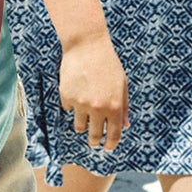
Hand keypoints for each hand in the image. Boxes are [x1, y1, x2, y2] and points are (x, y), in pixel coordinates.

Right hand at [59, 33, 128, 150]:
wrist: (87, 44)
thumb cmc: (108, 62)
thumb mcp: (122, 83)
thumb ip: (124, 106)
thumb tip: (125, 126)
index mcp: (114, 106)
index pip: (113, 135)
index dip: (110, 144)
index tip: (106, 147)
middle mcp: (97, 107)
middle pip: (94, 136)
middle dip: (94, 140)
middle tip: (93, 140)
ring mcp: (81, 102)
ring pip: (79, 126)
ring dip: (82, 124)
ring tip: (84, 114)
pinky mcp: (67, 95)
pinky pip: (68, 108)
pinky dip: (72, 104)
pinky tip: (76, 90)